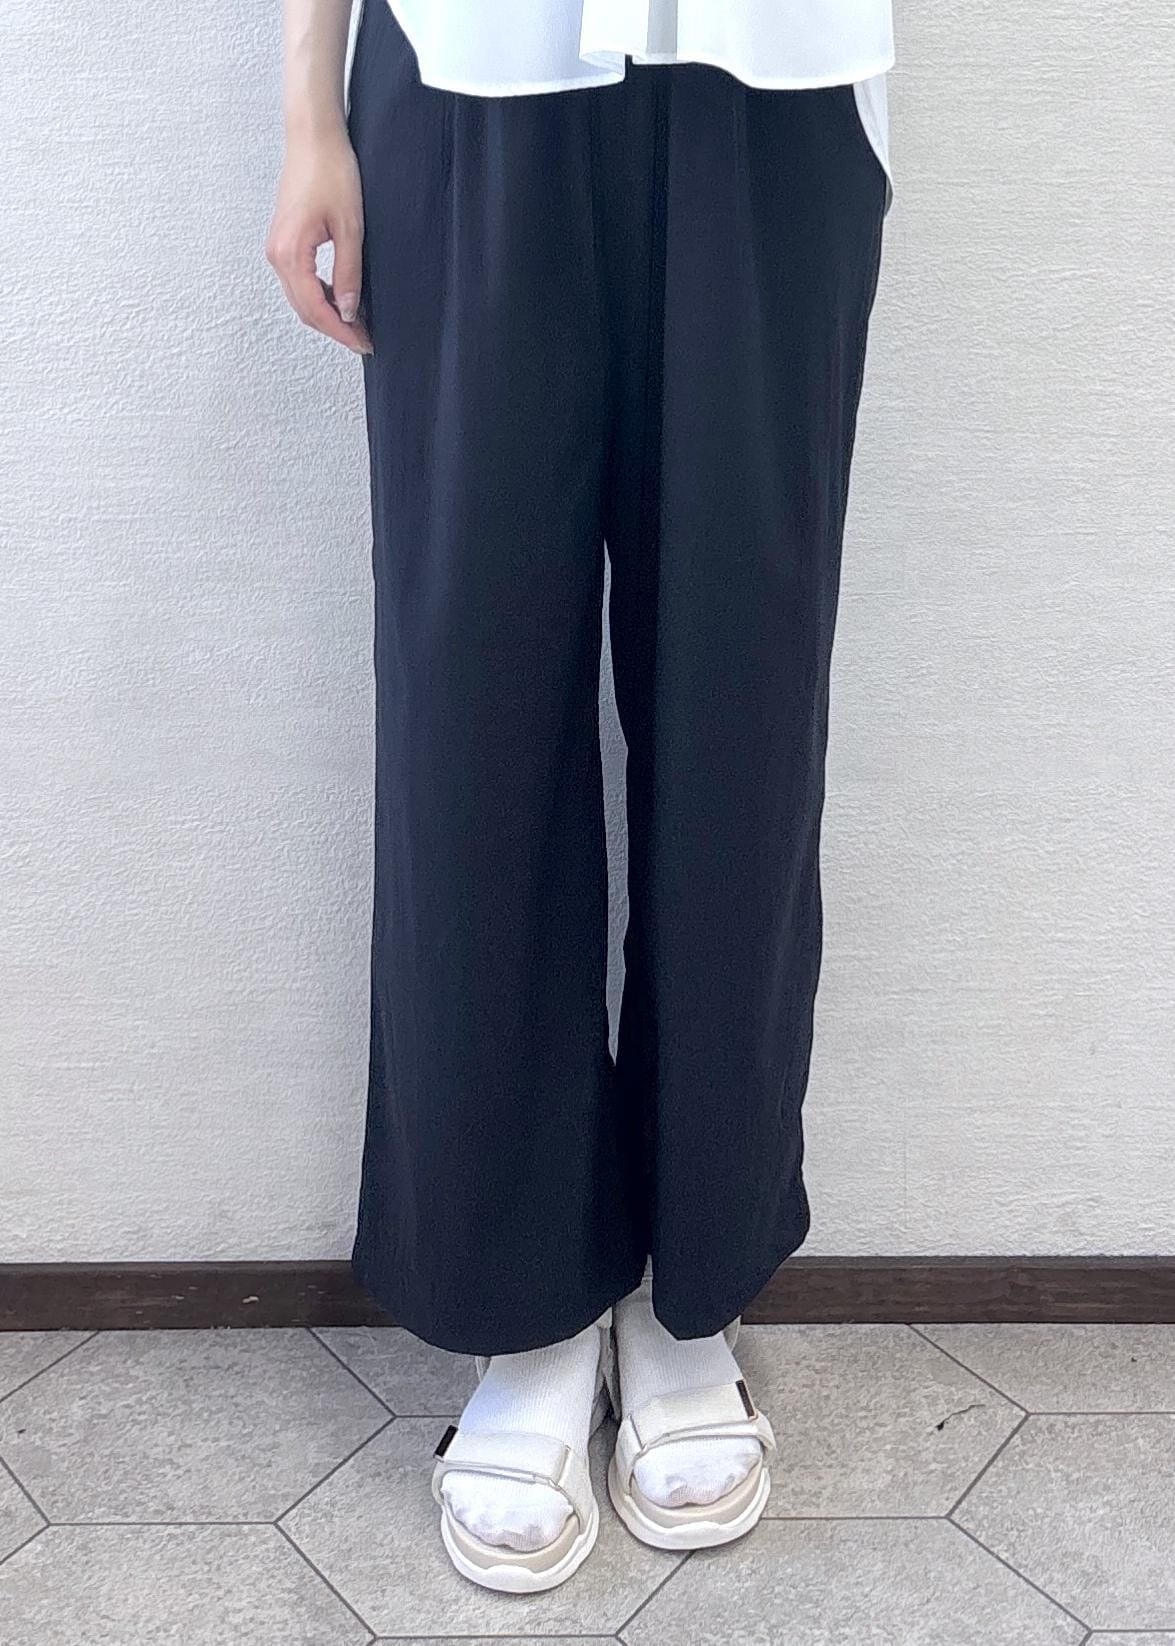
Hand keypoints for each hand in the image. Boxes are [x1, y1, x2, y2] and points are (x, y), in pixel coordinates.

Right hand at [266, 129, 371, 354]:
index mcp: (290, 255)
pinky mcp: (283, 243)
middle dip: (335, 328)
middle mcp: (277, 256)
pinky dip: (319, 297)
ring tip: (357, 324)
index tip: (364, 343)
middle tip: (364, 339)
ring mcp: (277, 250)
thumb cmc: (331, 173)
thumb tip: (349, 311)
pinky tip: (341, 300)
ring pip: (301, 299)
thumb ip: (348, 273)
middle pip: (305, 310)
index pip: (316, 309)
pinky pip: (299, 282)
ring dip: (327, 315)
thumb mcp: (350, 228)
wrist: (312, 138)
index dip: (341, 331)